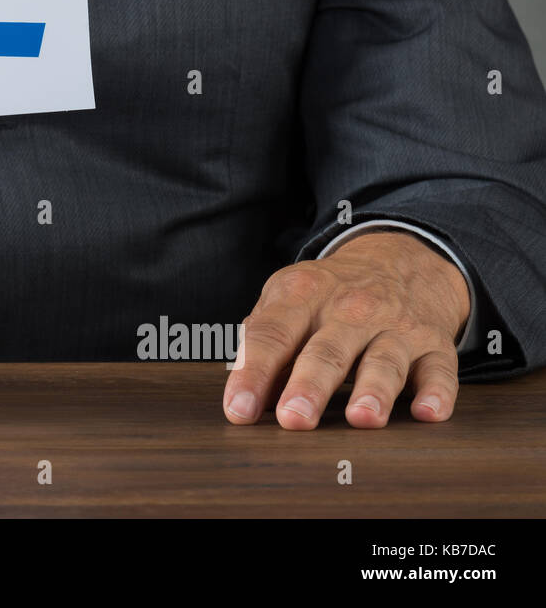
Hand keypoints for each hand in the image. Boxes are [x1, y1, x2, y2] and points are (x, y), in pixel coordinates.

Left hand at [223, 231, 469, 429]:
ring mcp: (395, 326)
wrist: (400, 260)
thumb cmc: (330, 295)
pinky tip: (428, 412)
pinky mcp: (434, 345)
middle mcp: (351, 309)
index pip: (272, 335)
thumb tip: (241, 397)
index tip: (238, 410)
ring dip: (374, 390)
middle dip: (310, 386)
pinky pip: (440, 370)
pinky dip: (437, 392)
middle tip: (293, 419)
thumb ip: (263, 344)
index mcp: (303, 295)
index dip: (253, 372)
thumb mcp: (289, 300)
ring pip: (384, 361)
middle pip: (327, 351)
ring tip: (361, 418)